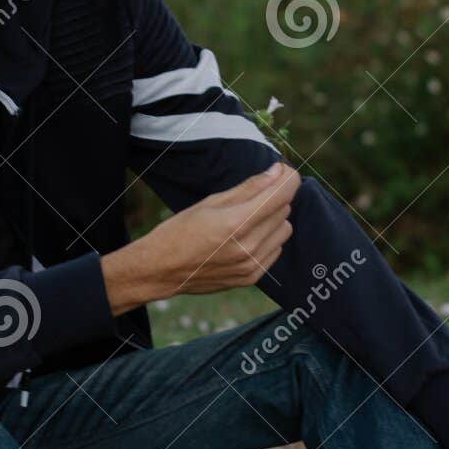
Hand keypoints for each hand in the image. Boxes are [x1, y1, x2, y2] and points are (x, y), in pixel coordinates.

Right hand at [99, 162, 300, 312]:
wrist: (161, 270)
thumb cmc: (180, 231)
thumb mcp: (211, 202)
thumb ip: (248, 187)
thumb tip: (277, 171)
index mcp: (235, 223)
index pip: (282, 195)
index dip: (287, 178)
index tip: (281, 171)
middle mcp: (248, 247)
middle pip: (284, 209)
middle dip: (275, 196)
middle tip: (253, 194)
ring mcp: (251, 265)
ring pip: (284, 230)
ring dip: (273, 219)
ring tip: (247, 218)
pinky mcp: (251, 277)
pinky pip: (276, 249)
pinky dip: (267, 238)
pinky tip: (245, 237)